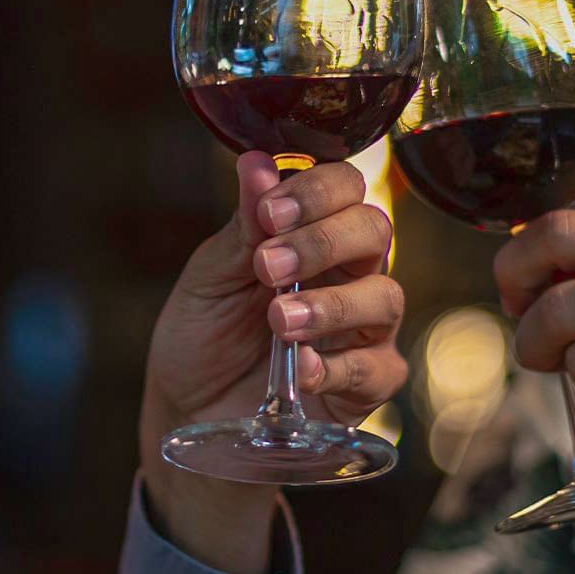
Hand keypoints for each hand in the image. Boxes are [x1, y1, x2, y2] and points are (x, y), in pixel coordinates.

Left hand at [142, 150, 406, 573]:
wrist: (189, 410)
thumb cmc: (204, 333)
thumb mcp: (212, 276)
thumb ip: (243, 227)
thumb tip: (256, 163)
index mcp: (313, 233)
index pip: (344, 188)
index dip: (317, 191)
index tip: (270, 212)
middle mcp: (350, 272)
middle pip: (374, 231)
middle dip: (323, 242)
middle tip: (269, 267)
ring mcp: (364, 329)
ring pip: (385, 297)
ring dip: (331, 305)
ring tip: (278, 321)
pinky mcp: (366, 384)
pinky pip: (375, 369)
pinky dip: (334, 366)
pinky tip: (296, 368)